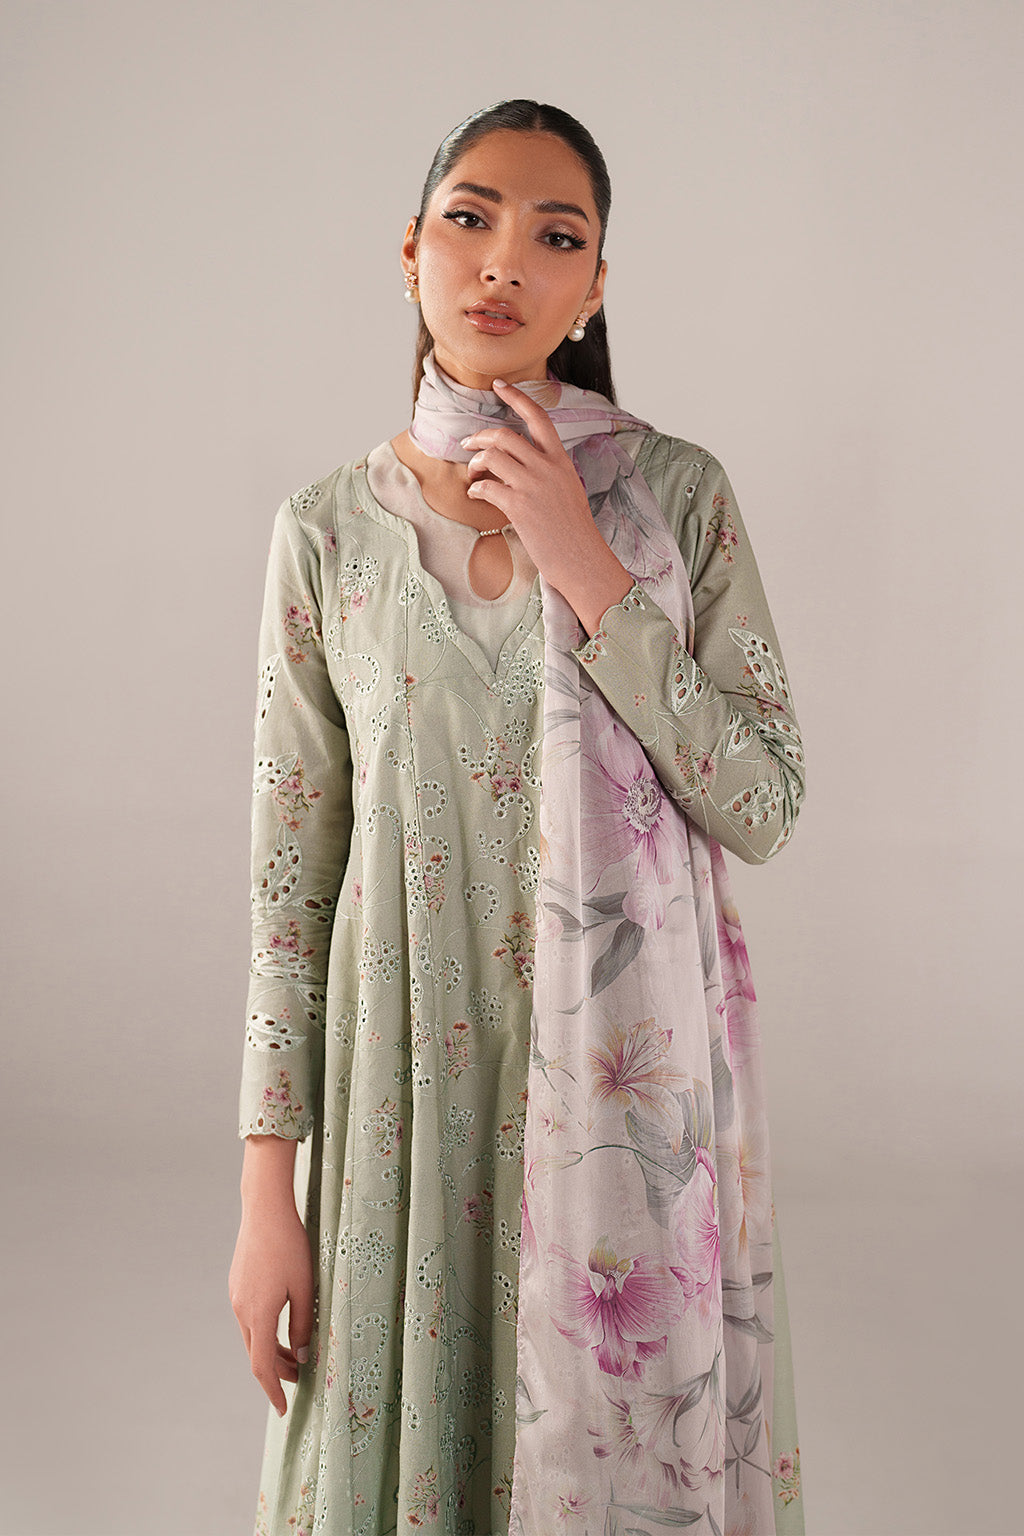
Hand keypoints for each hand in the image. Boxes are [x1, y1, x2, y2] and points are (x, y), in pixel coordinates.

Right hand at [229, 1200, 313, 1415]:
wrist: (265, 1210)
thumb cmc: (290, 1246)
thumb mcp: (304, 1287)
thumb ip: (302, 1325)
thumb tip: (300, 1356)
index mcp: (258, 1315)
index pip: (262, 1366)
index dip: (274, 1390)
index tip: (284, 1409)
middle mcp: (241, 1310)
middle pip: (256, 1354)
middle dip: (276, 1372)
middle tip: (299, 1381)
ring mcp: (236, 1297)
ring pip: (252, 1336)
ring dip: (271, 1351)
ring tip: (295, 1356)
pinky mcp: (237, 1285)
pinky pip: (249, 1318)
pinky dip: (265, 1332)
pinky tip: (282, 1326)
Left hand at [461, 378, 632, 634]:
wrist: (581, 558)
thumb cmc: (573, 529)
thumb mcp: (567, 489)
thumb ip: (547, 471)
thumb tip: (518, 463)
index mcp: (560, 460)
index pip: (539, 417)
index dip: (517, 397)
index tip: (498, 385)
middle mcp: (547, 467)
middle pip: (504, 435)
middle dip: (479, 436)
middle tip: (468, 445)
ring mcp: (532, 485)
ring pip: (492, 456)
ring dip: (475, 463)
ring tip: (472, 474)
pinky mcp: (519, 506)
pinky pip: (486, 485)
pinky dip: (475, 487)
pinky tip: (475, 494)